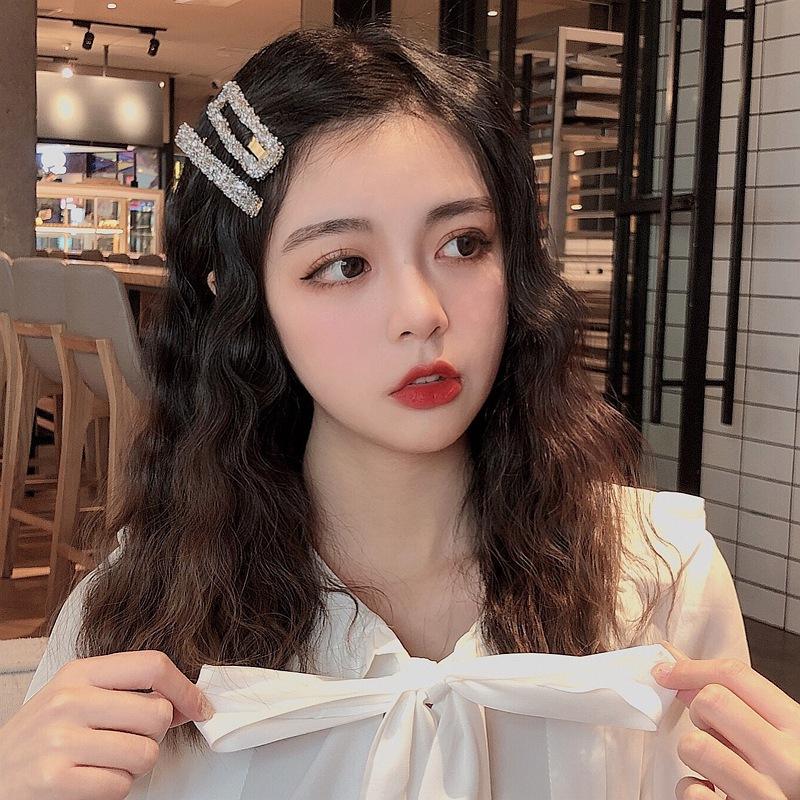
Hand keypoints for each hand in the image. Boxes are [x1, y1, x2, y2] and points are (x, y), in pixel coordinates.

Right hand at [0, 650, 213, 799]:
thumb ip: (128, 695)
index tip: (199, 706)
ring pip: (145, 753)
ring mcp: (60, 740)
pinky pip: (120, 786)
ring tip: (106, 763)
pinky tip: (90, 782)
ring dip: (134, 767)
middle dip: (154, 735)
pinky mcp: (55, 780)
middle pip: (157, 713)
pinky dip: (114, 790)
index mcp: (79, 673)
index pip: (152, 665)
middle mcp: (70, 701)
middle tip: (130, 742)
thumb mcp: (78, 699)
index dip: (185, 688)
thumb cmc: (41, 739)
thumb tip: (189, 703)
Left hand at [651, 639, 799, 798]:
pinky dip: (690, 788)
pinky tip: (709, 789)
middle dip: (698, 710)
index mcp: (798, 728)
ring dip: (692, 750)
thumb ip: (740, 705)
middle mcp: (786, 760)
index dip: (691, 667)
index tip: (668, 671)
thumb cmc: (792, 777)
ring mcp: (765, 794)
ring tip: (711, 762)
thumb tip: (681, 670)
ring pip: (695, 745)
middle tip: (709, 729)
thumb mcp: (781, 735)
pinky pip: (693, 792)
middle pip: (711, 701)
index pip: (735, 675)